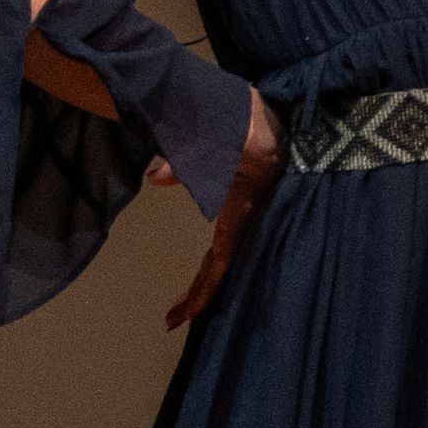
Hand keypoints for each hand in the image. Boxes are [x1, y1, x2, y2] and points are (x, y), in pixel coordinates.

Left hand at [165, 93, 282, 328]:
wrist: (271, 108)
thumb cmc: (249, 120)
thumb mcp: (223, 135)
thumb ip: (191, 158)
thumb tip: (156, 178)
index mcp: (242, 206)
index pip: (220, 258)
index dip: (202, 290)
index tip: (180, 316)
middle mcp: (245, 215)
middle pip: (220, 266)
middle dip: (200, 293)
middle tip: (173, 319)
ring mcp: (245, 211)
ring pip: (224, 255)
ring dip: (207, 279)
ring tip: (185, 303)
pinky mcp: (243, 203)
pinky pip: (227, 238)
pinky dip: (213, 257)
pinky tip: (206, 266)